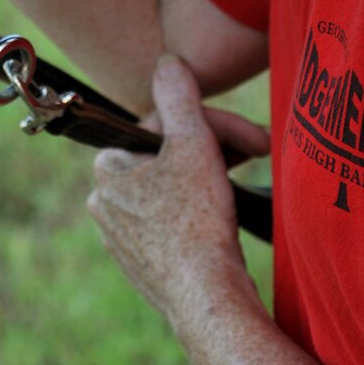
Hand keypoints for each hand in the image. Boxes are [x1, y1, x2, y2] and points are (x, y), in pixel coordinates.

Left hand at [86, 54, 268, 334]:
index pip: (163, 128)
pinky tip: (226, 225)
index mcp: (107, 170)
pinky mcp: (146, 269)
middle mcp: (105, 205)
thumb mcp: (193, 145)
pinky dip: (201, 218)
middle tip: (257, 156)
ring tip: (242, 189)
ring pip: (173, 193)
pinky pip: (176, 227)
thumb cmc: (197, 223)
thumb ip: (179, 98)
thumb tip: (167, 62)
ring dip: (210, 182)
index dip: (210, 125)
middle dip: (214, 153)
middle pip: (168, 160)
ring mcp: (124, 241)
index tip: (251, 138)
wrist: (208, 303)